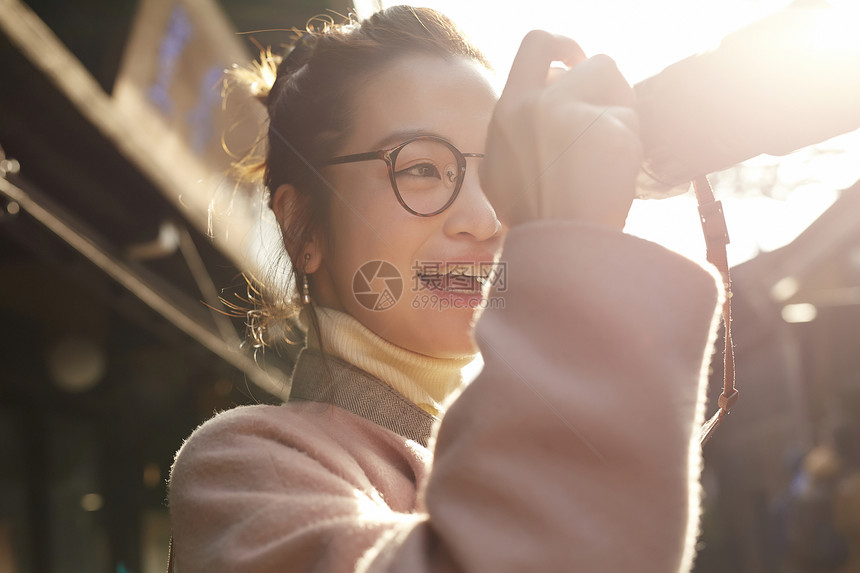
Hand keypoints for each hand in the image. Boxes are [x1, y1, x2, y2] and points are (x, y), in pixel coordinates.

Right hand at [481, 31, 641, 229]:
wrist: (559, 249)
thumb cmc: (533, 217)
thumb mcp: (500, 171)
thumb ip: (515, 132)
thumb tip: (540, 100)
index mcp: (509, 110)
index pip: (536, 45)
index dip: (563, 45)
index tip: (577, 61)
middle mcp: (539, 104)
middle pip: (595, 64)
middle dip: (609, 87)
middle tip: (610, 114)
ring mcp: (577, 116)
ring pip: (619, 93)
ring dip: (620, 117)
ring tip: (606, 159)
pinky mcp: (612, 132)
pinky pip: (630, 125)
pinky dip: (627, 150)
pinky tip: (612, 178)